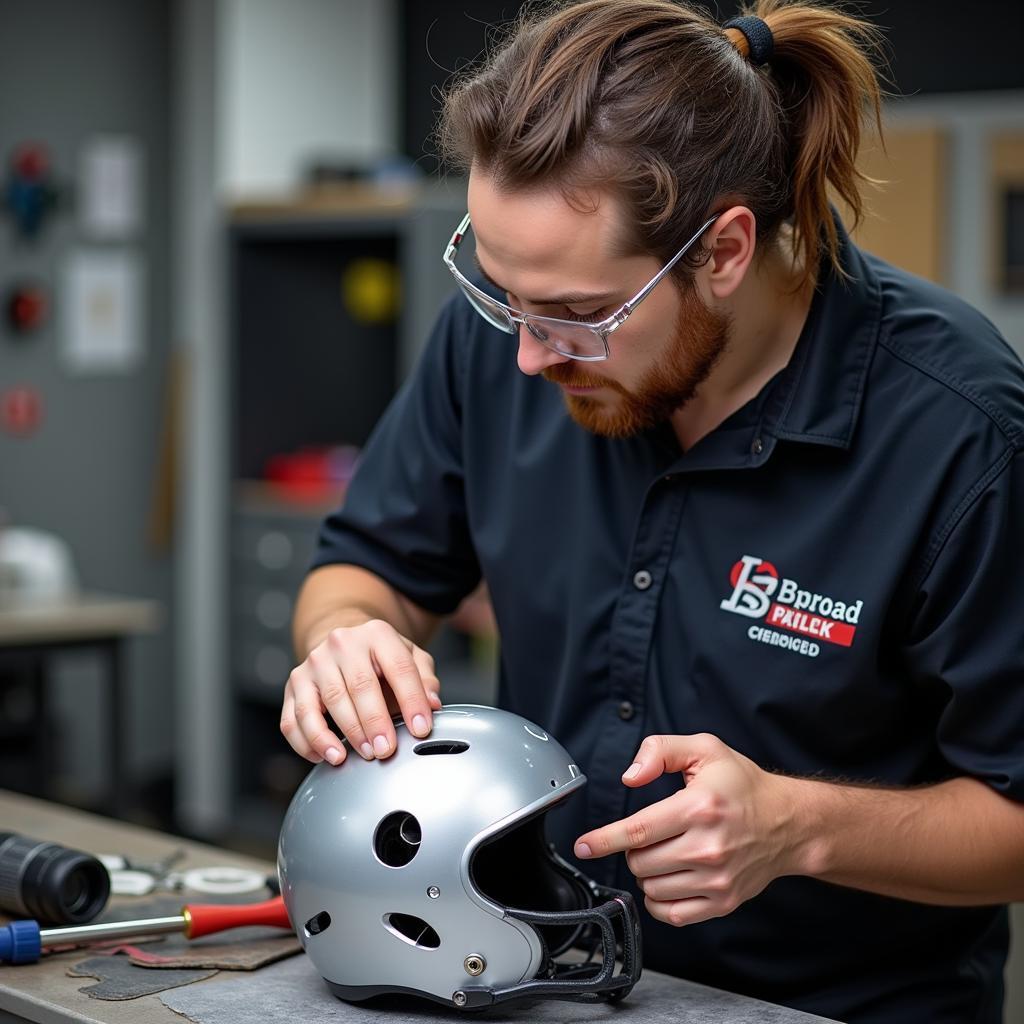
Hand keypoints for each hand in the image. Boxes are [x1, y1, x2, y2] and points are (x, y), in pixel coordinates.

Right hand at [280, 620, 441, 765]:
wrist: (343, 643)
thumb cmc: (379, 657)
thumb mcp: (409, 656)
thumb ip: (424, 678)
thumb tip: (432, 704)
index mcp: (377, 634)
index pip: (399, 668)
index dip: (412, 700)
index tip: (420, 729)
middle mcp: (342, 644)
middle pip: (359, 686)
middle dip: (374, 723)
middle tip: (385, 750)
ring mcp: (315, 663)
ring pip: (326, 702)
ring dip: (343, 734)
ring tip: (358, 755)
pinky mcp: (295, 683)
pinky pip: (294, 718)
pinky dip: (308, 742)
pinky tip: (326, 755)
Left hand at [574, 733, 805, 925]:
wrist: (788, 823)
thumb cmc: (744, 785)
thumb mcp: (704, 749)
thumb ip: (660, 750)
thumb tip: (631, 776)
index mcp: (699, 808)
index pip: (638, 830)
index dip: (604, 839)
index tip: (583, 845)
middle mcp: (708, 847)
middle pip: (641, 862)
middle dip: (633, 849)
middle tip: (651, 834)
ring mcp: (717, 880)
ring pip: (652, 889)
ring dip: (646, 873)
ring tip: (664, 852)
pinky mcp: (723, 902)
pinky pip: (672, 914)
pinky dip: (659, 900)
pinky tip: (667, 880)